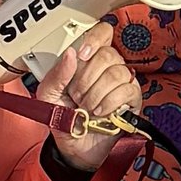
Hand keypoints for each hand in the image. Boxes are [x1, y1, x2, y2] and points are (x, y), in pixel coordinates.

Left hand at [38, 21, 139, 172]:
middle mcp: (108, 67)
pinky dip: (110, 102)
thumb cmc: (62, 119)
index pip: (102, 33)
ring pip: (118, 72)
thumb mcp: (48, 96)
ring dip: (97, 93)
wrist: (74, 148)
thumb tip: (71, 54)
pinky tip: (101, 111)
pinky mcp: (132, 100)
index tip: (82, 55)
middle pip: (108, 54)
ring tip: (87, 107)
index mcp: (88, 60)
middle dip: (87, 78)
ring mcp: (122, 82)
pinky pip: (127, 89)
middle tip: (77, 95)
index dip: (95, 39)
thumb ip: (56, 75)